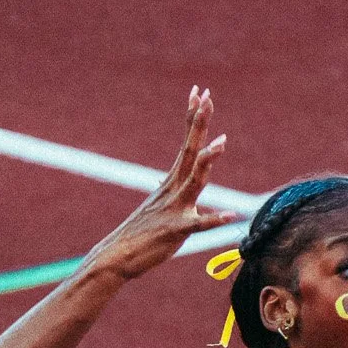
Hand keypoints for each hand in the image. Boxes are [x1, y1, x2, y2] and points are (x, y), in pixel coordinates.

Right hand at [84, 88, 231, 281]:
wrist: (117, 256)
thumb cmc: (142, 235)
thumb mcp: (163, 208)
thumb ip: (177, 194)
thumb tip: (180, 185)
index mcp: (171, 182)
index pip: (186, 144)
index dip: (193, 118)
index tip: (199, 92)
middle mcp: (173, 189)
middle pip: (189, 151)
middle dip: (199, 124)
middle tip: (207, 97)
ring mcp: (173, 208)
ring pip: (193, 181)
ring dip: (207, 162)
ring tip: (222, 143)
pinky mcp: (174, 231)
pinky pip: (197, 224)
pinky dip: (213, 220)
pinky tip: (230, 216)